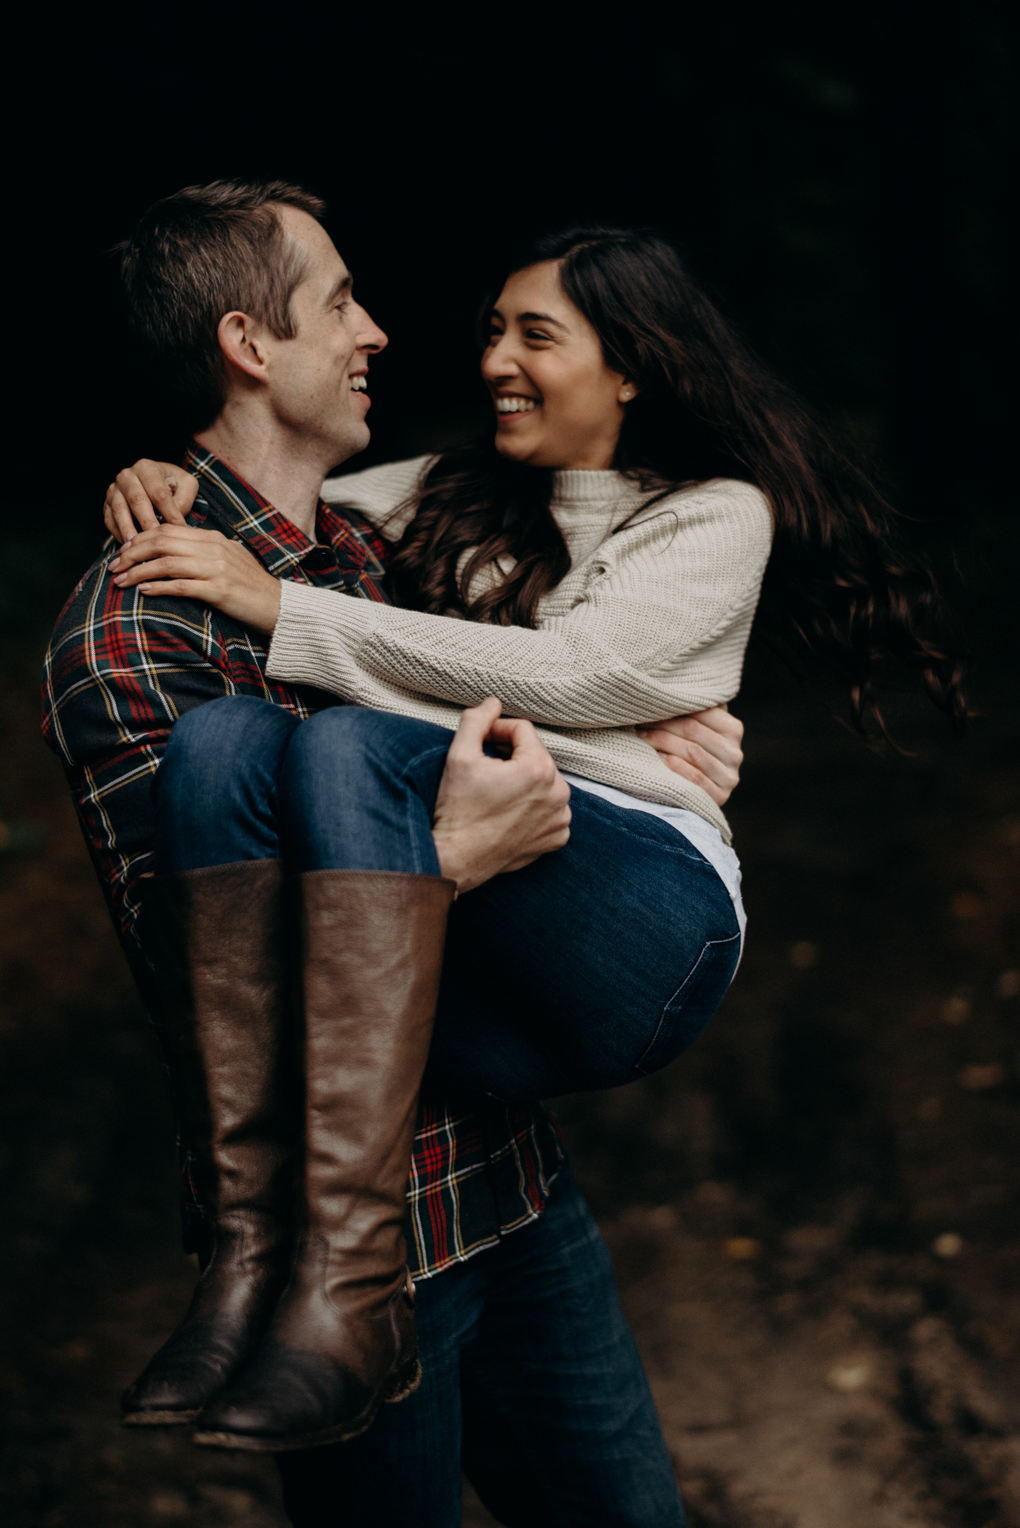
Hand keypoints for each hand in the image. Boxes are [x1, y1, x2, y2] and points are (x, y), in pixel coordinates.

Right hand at [104, 460, 198, 541]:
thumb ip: (184, 499)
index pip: (158, 492)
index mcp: (147, 468)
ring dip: (128, 528)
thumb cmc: (174, 485)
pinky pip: (109, 519)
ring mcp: (114, 490)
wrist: (157, 481)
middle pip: (137, 500)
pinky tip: (127, 545)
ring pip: (119, 510)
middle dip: (147, 522)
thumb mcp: (187, 485)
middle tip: (156, 539)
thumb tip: (174, 521)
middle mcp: (127, 476)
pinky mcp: (107, 504)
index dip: (169, 512)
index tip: (179, 529)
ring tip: (136, 544)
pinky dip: (117, 533)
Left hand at [109, 524, 281, 632]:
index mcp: (213, 539)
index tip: (122, 551)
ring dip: (138, 571)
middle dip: (131, 553)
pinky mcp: (219, 591)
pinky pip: (180, 585)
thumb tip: (173, 551)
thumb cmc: (251, 587)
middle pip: (161, 542)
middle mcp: (214, 549)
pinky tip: (143, 591)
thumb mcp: (229, 560)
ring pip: (166, 563)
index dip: (139, 538)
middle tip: (113, 566)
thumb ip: (203, 552)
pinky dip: (158, 587)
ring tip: (120, 581)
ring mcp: (217, 569)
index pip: (167, 529)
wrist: (279, 606)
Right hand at [432, 698, 571, 892]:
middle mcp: (559, 793)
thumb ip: (476, 720)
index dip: (496, 731)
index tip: (480, 745)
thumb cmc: (457, 809)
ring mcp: (561, 818)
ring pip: (543, 783)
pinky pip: (550, 810)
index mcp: (539, 768)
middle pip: (535, 756)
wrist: (456, 858)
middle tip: (485, 774)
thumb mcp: (459, 755)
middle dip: (512, 759)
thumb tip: (493, 703)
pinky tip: (510, 814)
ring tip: (497, 795)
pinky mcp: (557, 838)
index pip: (522, 730)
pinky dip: (534, 808)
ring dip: (524, 782)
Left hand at [636, 705, 743, 806]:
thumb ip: (695, 709)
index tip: (648, 706)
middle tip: (639, 723)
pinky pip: (695, 778)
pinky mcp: (720, 797)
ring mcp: (730, 777)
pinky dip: (674, 767)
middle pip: (693, 731)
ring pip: (692, 752)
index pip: (701, 712)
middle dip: (663, 725)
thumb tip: (676, 682)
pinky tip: (658, 759)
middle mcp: (736, 753)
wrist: (697, 793)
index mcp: (733, 729)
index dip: (673, 708)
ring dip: (662, 743)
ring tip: (642, 738)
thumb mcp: (697, 728)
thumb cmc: (691, 750)